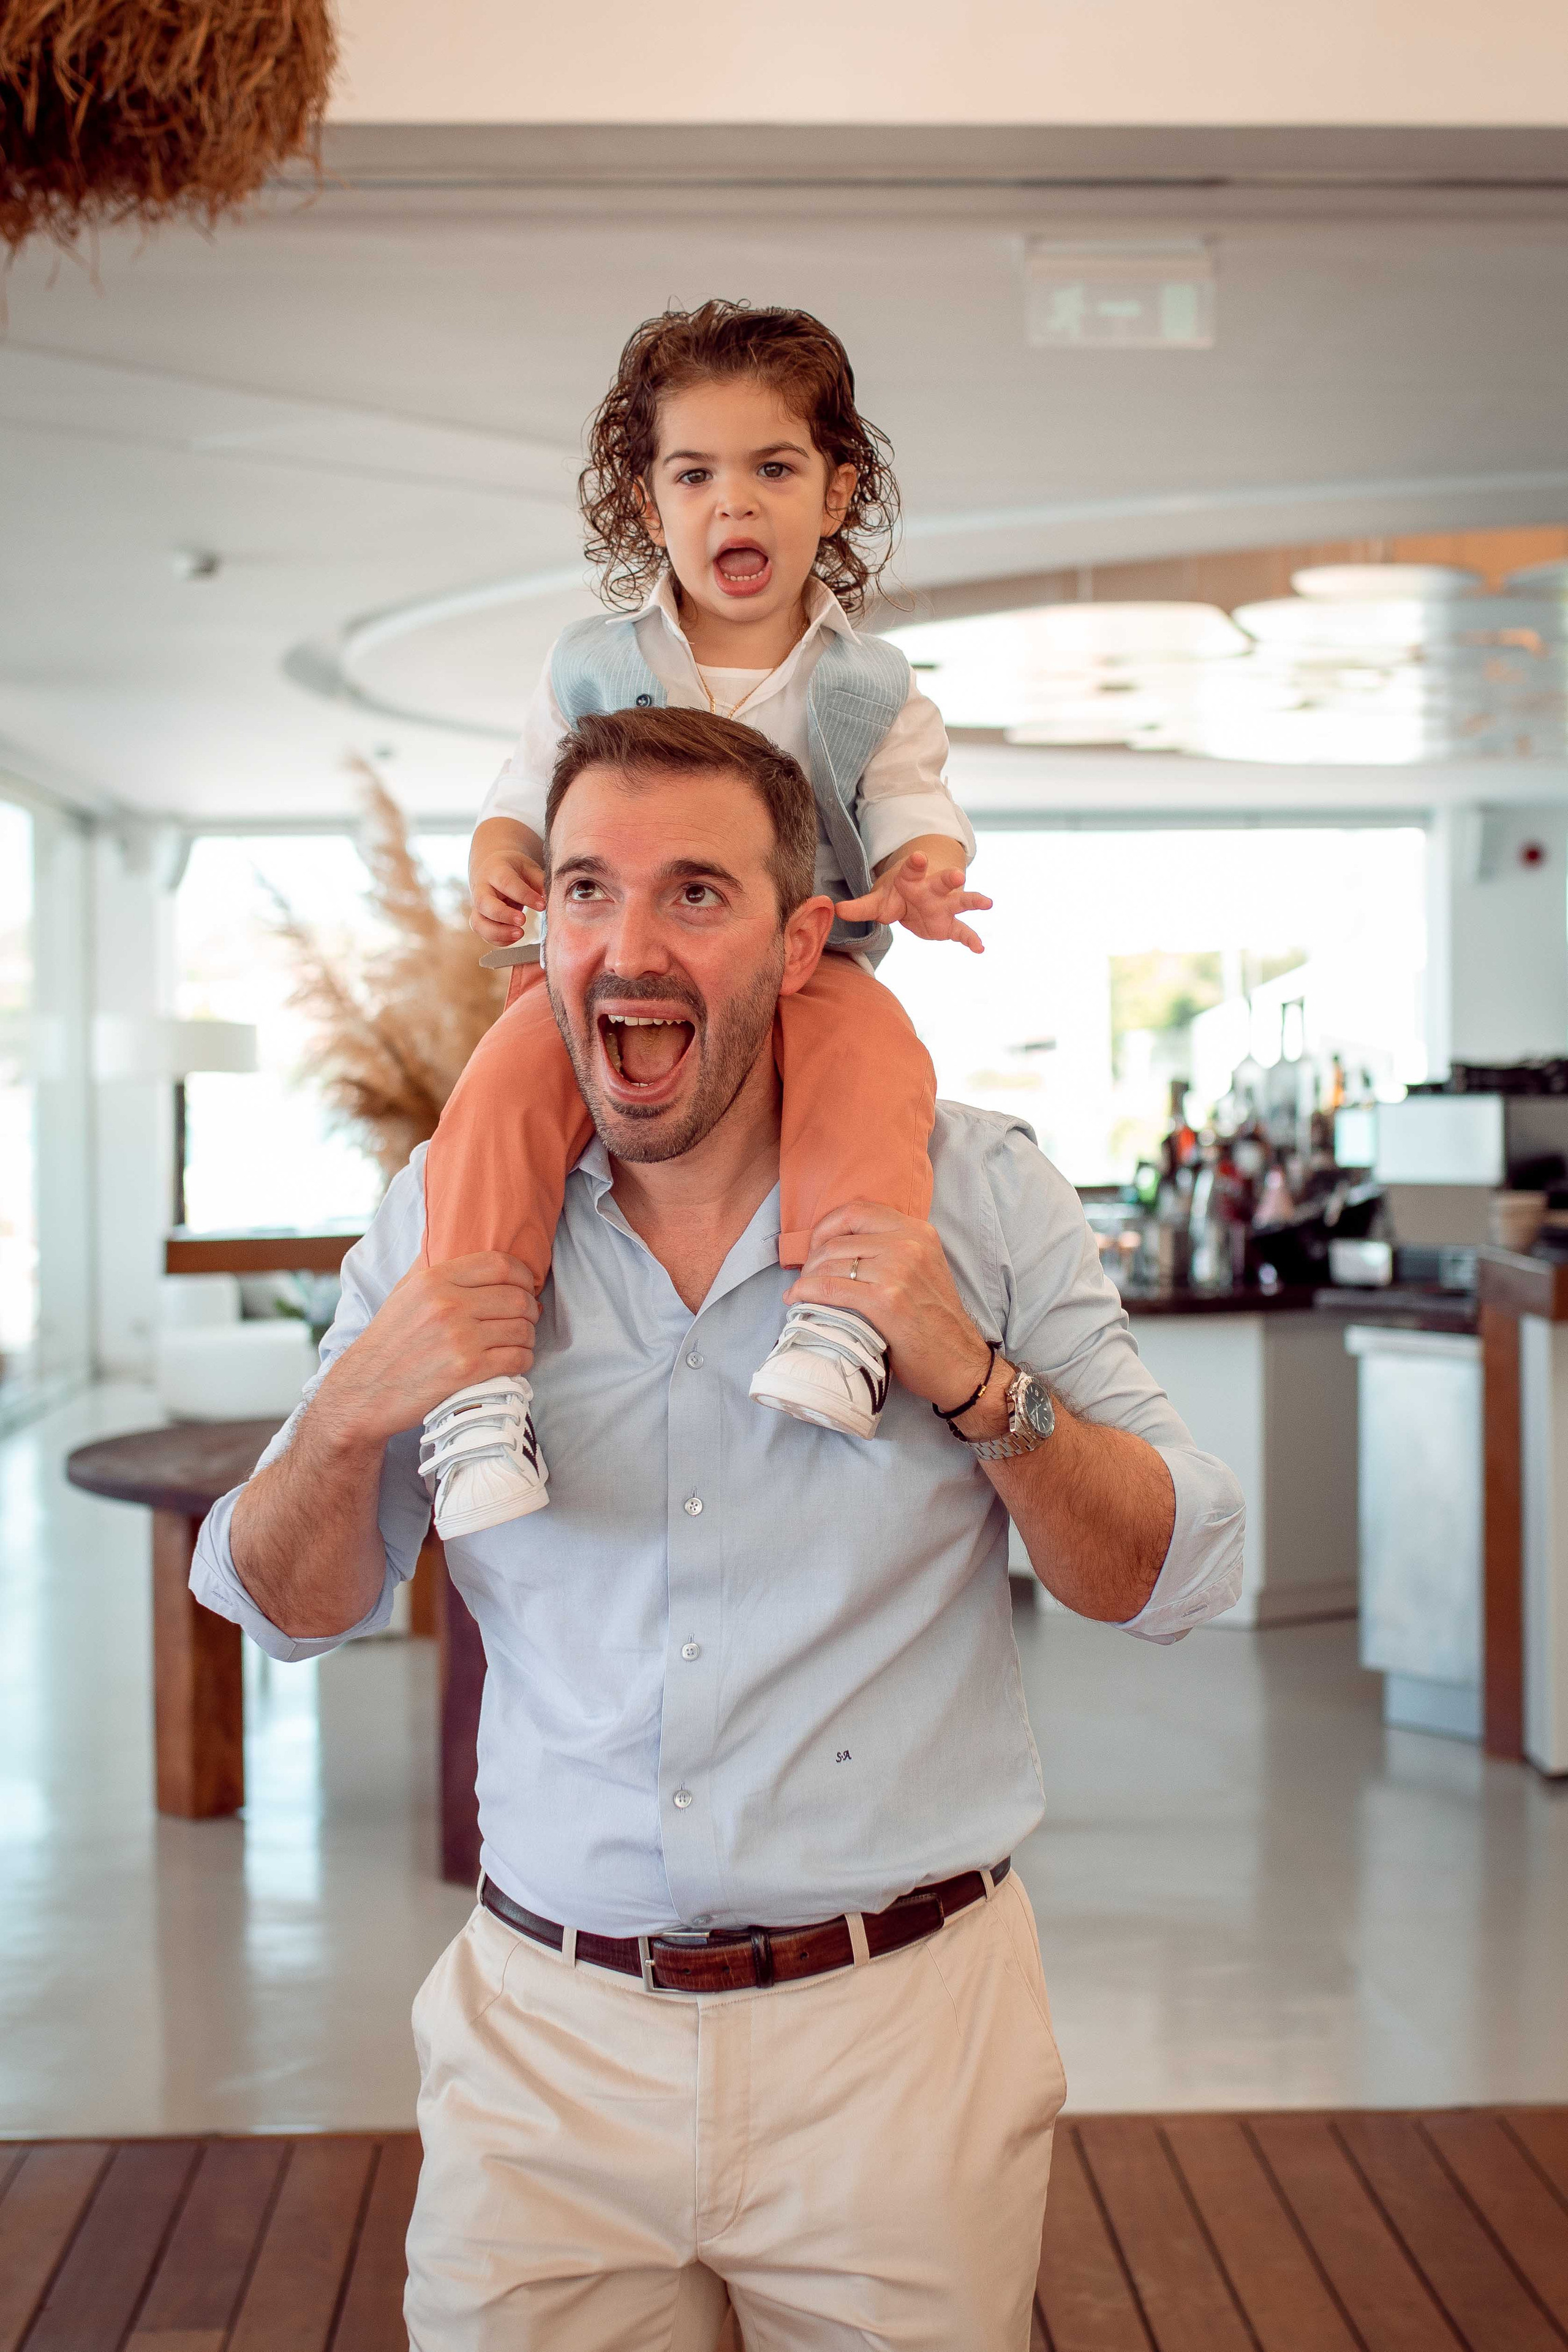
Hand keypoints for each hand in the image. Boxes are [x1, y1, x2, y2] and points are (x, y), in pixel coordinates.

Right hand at [313, 1253, 538, 1448]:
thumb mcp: (403, 1292)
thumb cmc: (388, 1341)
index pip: (499, 1264)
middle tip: (527, 1318)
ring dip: (528, 1337)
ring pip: (521, 1329)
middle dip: (530, 1309)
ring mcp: (459, 1338)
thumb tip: (456, 1241)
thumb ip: (432, 1268)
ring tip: (520, 1340)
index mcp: (433, 1280)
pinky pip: (517, 1358)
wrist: (364, 1391)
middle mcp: (447, 1305)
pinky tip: (515, 1360)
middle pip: (516, 1298)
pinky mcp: (467, 1371)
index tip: (526, 1286)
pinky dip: (523, 1360)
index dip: (523, 1275)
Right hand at [470, 848, 545, 943]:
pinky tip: (515, 937)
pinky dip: (499, 939)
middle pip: (484, 903)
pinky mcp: (479, 919)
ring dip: (498, 932)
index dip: (524, 895)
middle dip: (503, 914)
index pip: (507, 883)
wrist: (489, 867)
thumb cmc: (512, 869)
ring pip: (478, 922)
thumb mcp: (527, 867)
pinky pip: (484, 933)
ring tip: (520, 934)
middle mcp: (482, 889)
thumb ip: (539, 880)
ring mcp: (478, 906)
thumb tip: (551, 896)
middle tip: (523, 921)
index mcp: (495, 871)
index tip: (542, 905)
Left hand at [784, 1200, 994, 1410]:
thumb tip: (840, 1245)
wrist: (958, 1362)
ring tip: (803, 1291)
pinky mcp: (885, 1300)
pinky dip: (805, 1293)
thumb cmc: (935, 1320)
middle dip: (812, 1258)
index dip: (826, 1226)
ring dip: (807, 1278)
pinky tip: (797, 1300)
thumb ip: (892, 1249)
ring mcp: (897, 1271)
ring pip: (830, 1263)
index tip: (816, 1246)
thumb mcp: (923, 1268)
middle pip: (838, 1240)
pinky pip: (828, 1289)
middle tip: (806, 1277)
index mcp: (918, 1232)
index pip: (857, 1211)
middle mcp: (909, 1245)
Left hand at [833, 851, 990, 951]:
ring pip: (959, 901)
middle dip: (949, 879)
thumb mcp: (877, 901)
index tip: (918, 857)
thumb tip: (836, 909)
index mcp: (911, 879)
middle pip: (941, 882)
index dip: (915, 864)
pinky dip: (971, 939)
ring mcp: (943, 906)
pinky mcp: (949, 924)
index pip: (912, 869)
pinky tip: (980, 949)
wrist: (913, 899)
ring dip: (972, 901)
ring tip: (987, 903)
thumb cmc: (894, 896)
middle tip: (958, 876)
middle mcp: (931, 890)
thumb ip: (860, 907)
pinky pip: (962, 932)